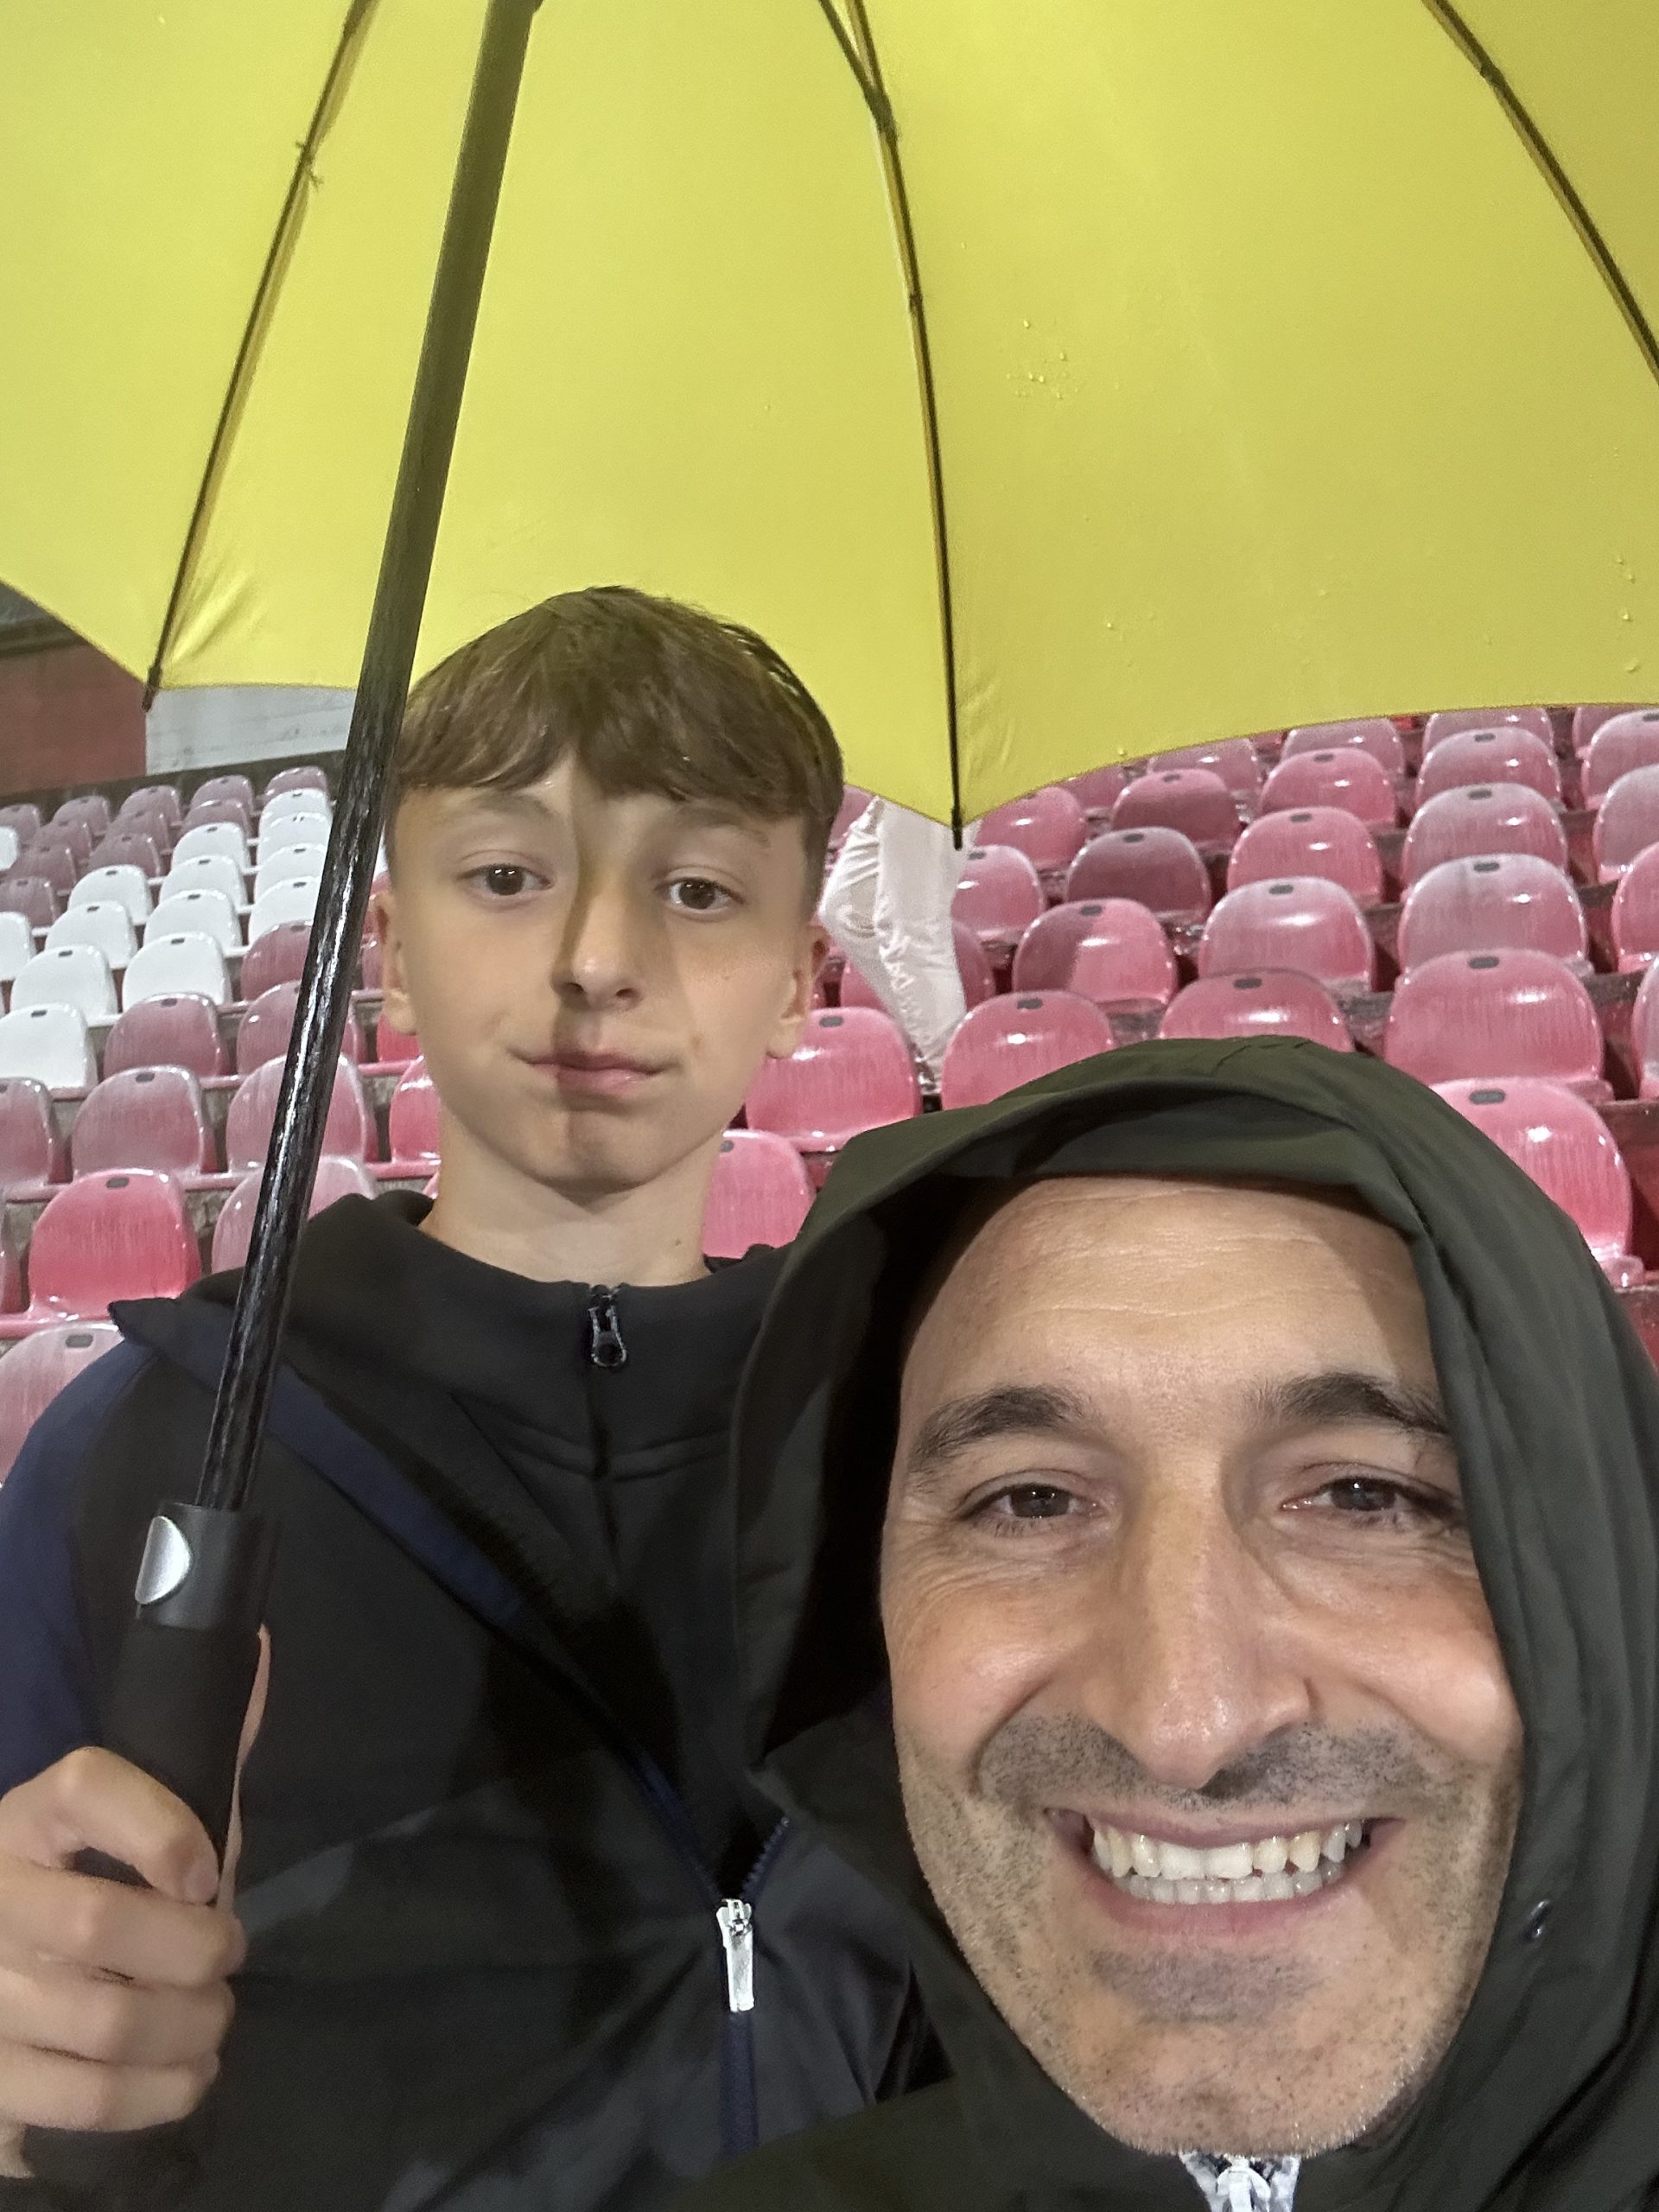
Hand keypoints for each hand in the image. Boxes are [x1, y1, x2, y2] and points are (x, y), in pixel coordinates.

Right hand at [0, 1631, 268, 2175]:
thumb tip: (258, 1648)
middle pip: (102, 1924)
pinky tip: (182, 2075)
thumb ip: (204, 1749)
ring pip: (104, 2022)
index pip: (84, 1786)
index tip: (209, 1872)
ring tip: (210, 2020)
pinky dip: (157, 2094)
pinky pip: (85, 2101)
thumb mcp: (145, 1812)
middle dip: (197, 1950)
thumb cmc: (92, 1882)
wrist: (0, 1970)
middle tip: (226, 1955)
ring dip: (189, 2028)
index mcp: (27, 1819)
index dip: (161, 1827)